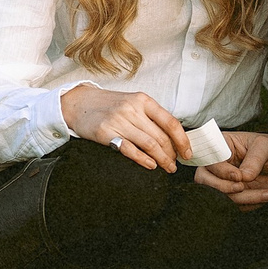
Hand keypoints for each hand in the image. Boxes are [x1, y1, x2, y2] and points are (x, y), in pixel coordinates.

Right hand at [60, 84, 190, 171]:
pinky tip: (151, 165)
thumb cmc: (110, 106)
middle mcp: (132, 109)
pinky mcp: (105, 133)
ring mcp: (118, 120)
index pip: (170, 122)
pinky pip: (130, 150)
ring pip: (149, 144)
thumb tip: (174, 138)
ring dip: (161, 159)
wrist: (79, 103)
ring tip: (166, 168)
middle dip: (172, 154)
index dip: (182, 140)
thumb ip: (151, 117)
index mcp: (143, 100)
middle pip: (161, 136)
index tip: (187, 153)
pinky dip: (143, 160)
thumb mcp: (133, 103)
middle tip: (175, 165)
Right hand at [194, 130, 267, 206]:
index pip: (209, 158)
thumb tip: (245, 175)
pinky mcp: (228, 195)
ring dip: (242, 198)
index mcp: (221, 146)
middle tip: (242, 187)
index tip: (238, 176)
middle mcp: (216, 165)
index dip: (220, 170)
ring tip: (266, 193)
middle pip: (203, 180)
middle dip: (223, 187)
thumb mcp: (267, 146)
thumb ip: (255, 159)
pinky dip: (248, 203)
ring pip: (218, 195)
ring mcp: (220, 181)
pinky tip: (265, 195)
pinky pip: (231, 205)